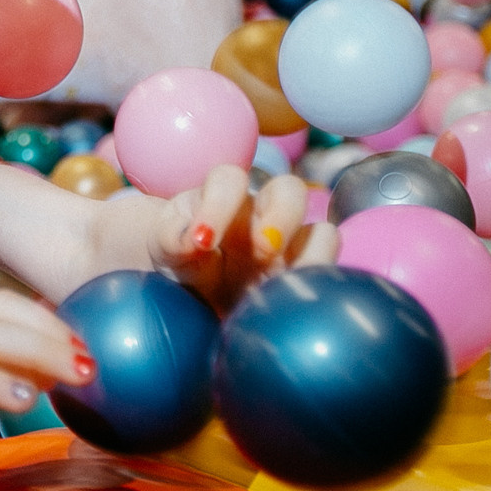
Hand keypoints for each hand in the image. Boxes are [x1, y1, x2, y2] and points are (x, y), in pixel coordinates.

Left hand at [151, 164, 336, 311]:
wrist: (191, 297)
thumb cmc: (177, 258)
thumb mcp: (163, 247)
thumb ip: (171, 237)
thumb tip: (190, 239)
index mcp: (222, 197)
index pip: (229, 180)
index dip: (219, 204)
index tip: (202, 242)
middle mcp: (262, 214)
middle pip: (290, 191)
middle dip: (281, 217)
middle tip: (262, 251)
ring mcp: (289, 248)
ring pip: (322, 233)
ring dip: (313, 255)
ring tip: (288, 285)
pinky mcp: (303, 278)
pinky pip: (328, 275)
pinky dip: (319, 287)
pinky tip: (294, 309)